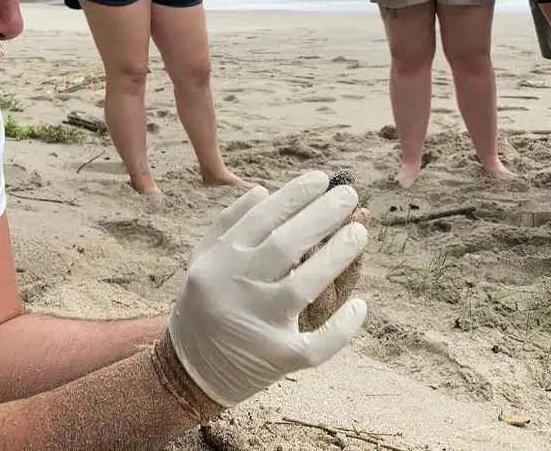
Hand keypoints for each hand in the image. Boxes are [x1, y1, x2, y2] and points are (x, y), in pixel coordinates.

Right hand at [167, 171, 369, 407]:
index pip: (261, 218)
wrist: (190, 370)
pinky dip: (342, 326)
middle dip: (322, 215)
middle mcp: (235, 289)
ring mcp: (257, 325)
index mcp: (219, 261)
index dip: (295, 195)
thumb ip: (228, 224)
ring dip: (337, 256)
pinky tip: (359, 305)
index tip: (323, 179)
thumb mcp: (203, 260)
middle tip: (349, 195)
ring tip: (360, 232)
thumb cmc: (205, 304)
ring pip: (304, 287)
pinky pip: (317, 343)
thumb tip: (264, 190)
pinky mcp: (278, 358)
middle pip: (286, 245)